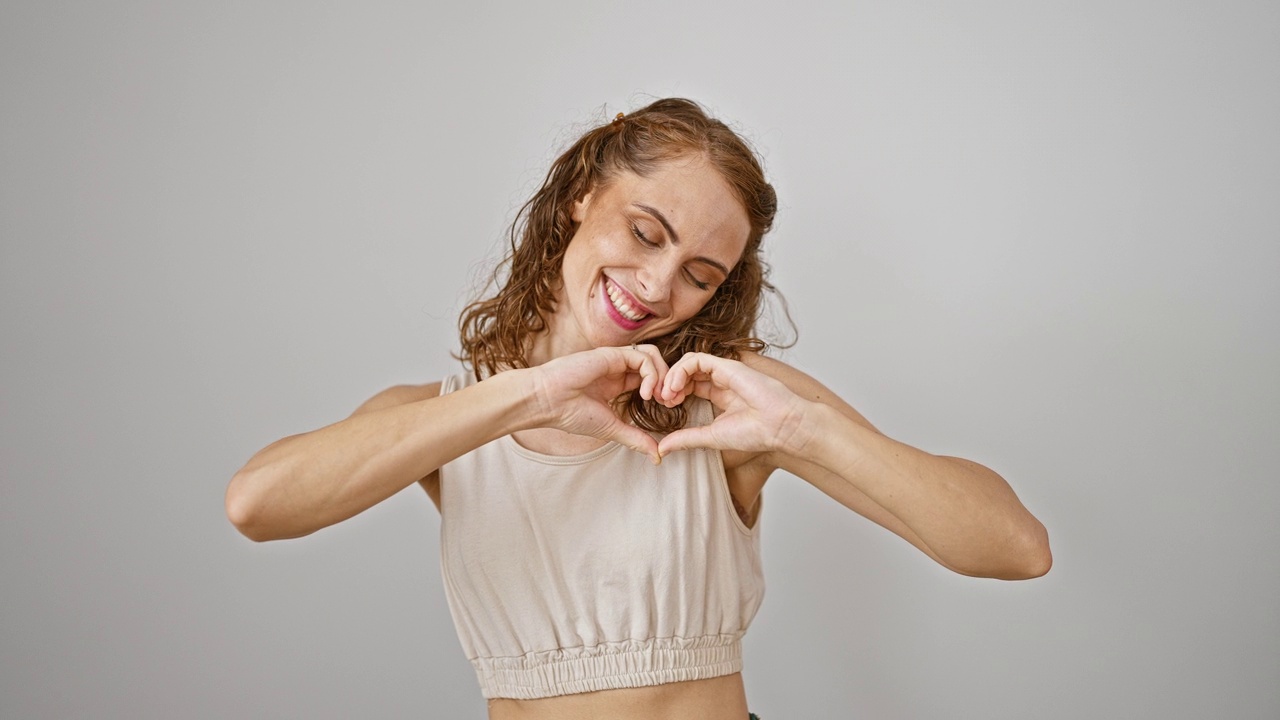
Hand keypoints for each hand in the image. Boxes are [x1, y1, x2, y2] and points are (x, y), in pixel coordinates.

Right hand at [529, 345, 667, 461]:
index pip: (651, 377)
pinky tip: (646, 393)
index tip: (668, 408)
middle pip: (656, 363)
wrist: (547, 402)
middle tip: (671, 402)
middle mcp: (618, 368)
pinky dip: (651, 374)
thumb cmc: (571, 414)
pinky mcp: (611, 355)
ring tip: (659, 397)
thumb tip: (657, 457)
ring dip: (663, 375)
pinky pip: (642, 357)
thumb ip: (635, 438)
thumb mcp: (611, 429)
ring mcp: (615, 360)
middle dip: (669, 381)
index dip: (664, 390)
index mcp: (618, 382)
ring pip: (652, 355)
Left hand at [657, 353, 813, 456]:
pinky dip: (681, 370)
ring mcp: (724, 372)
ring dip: (672, 376)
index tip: (665, 408)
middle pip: (686, 373)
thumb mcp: (711, 437)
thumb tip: (661, 448)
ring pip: (689, 362)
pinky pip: (697, 359)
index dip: (673, 393)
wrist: (780, 426)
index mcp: (719, 396)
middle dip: (668, 384)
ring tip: (667, 395)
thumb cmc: (755, 433)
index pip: (689, 386)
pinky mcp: (727, 366)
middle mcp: (721, 381)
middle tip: (660, 400)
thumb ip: (686, 439)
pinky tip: (676, 387)